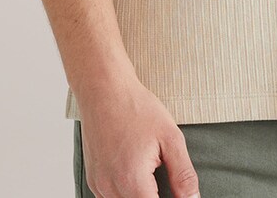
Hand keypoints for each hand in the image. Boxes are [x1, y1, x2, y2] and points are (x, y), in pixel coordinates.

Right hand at [76, 72, 199, 197]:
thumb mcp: (170, 137)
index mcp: (133, 182)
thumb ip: (183, 174)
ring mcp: (99, 186)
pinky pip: (110, 197)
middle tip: (160, 172)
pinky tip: (133, 170)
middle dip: (154, 195)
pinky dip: (125, 192)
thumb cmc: (136, 108)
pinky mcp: (93, 180)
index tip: (174, 190)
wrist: (104, 89)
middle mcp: (111, 189)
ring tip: (148, 171)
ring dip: (139, 194)